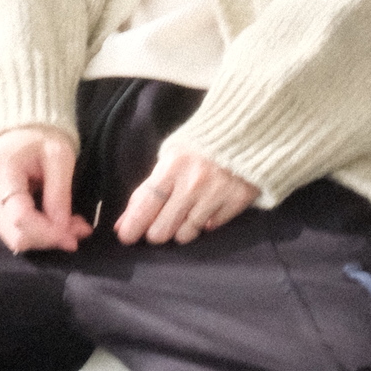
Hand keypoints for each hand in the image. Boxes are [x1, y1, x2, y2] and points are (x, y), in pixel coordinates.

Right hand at [0, 127, 92, 254]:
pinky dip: (40, 234)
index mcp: (1, 175)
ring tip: (74, 225)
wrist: (19, 132)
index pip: (20, 218)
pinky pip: (16, 234)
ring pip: (16, 240)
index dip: (48, 232)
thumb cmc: (40, 138)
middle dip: (50, 239)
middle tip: (80, 230)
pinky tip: (59, 223)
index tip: (75, 234)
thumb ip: (59, 192)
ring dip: (47, 239)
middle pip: (16, 236)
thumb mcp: (59, 156)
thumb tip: (62, 229)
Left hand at [115, 149, 258, 247]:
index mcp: (171, 167)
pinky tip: (207, 208)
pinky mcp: (236, 203)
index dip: (132, 225)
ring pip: (185, 235)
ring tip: (186, 213)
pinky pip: (210, 228)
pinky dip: (206, 222)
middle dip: (156, 231)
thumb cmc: (200, 146)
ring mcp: (215, 195)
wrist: (246, 133)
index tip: (126, 237)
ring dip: (180, 229)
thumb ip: (147, 191)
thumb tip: (123, 223)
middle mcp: (192, 184)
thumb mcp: (169, 158)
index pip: (145, 205)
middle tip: (160, 224)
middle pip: (161, 229)